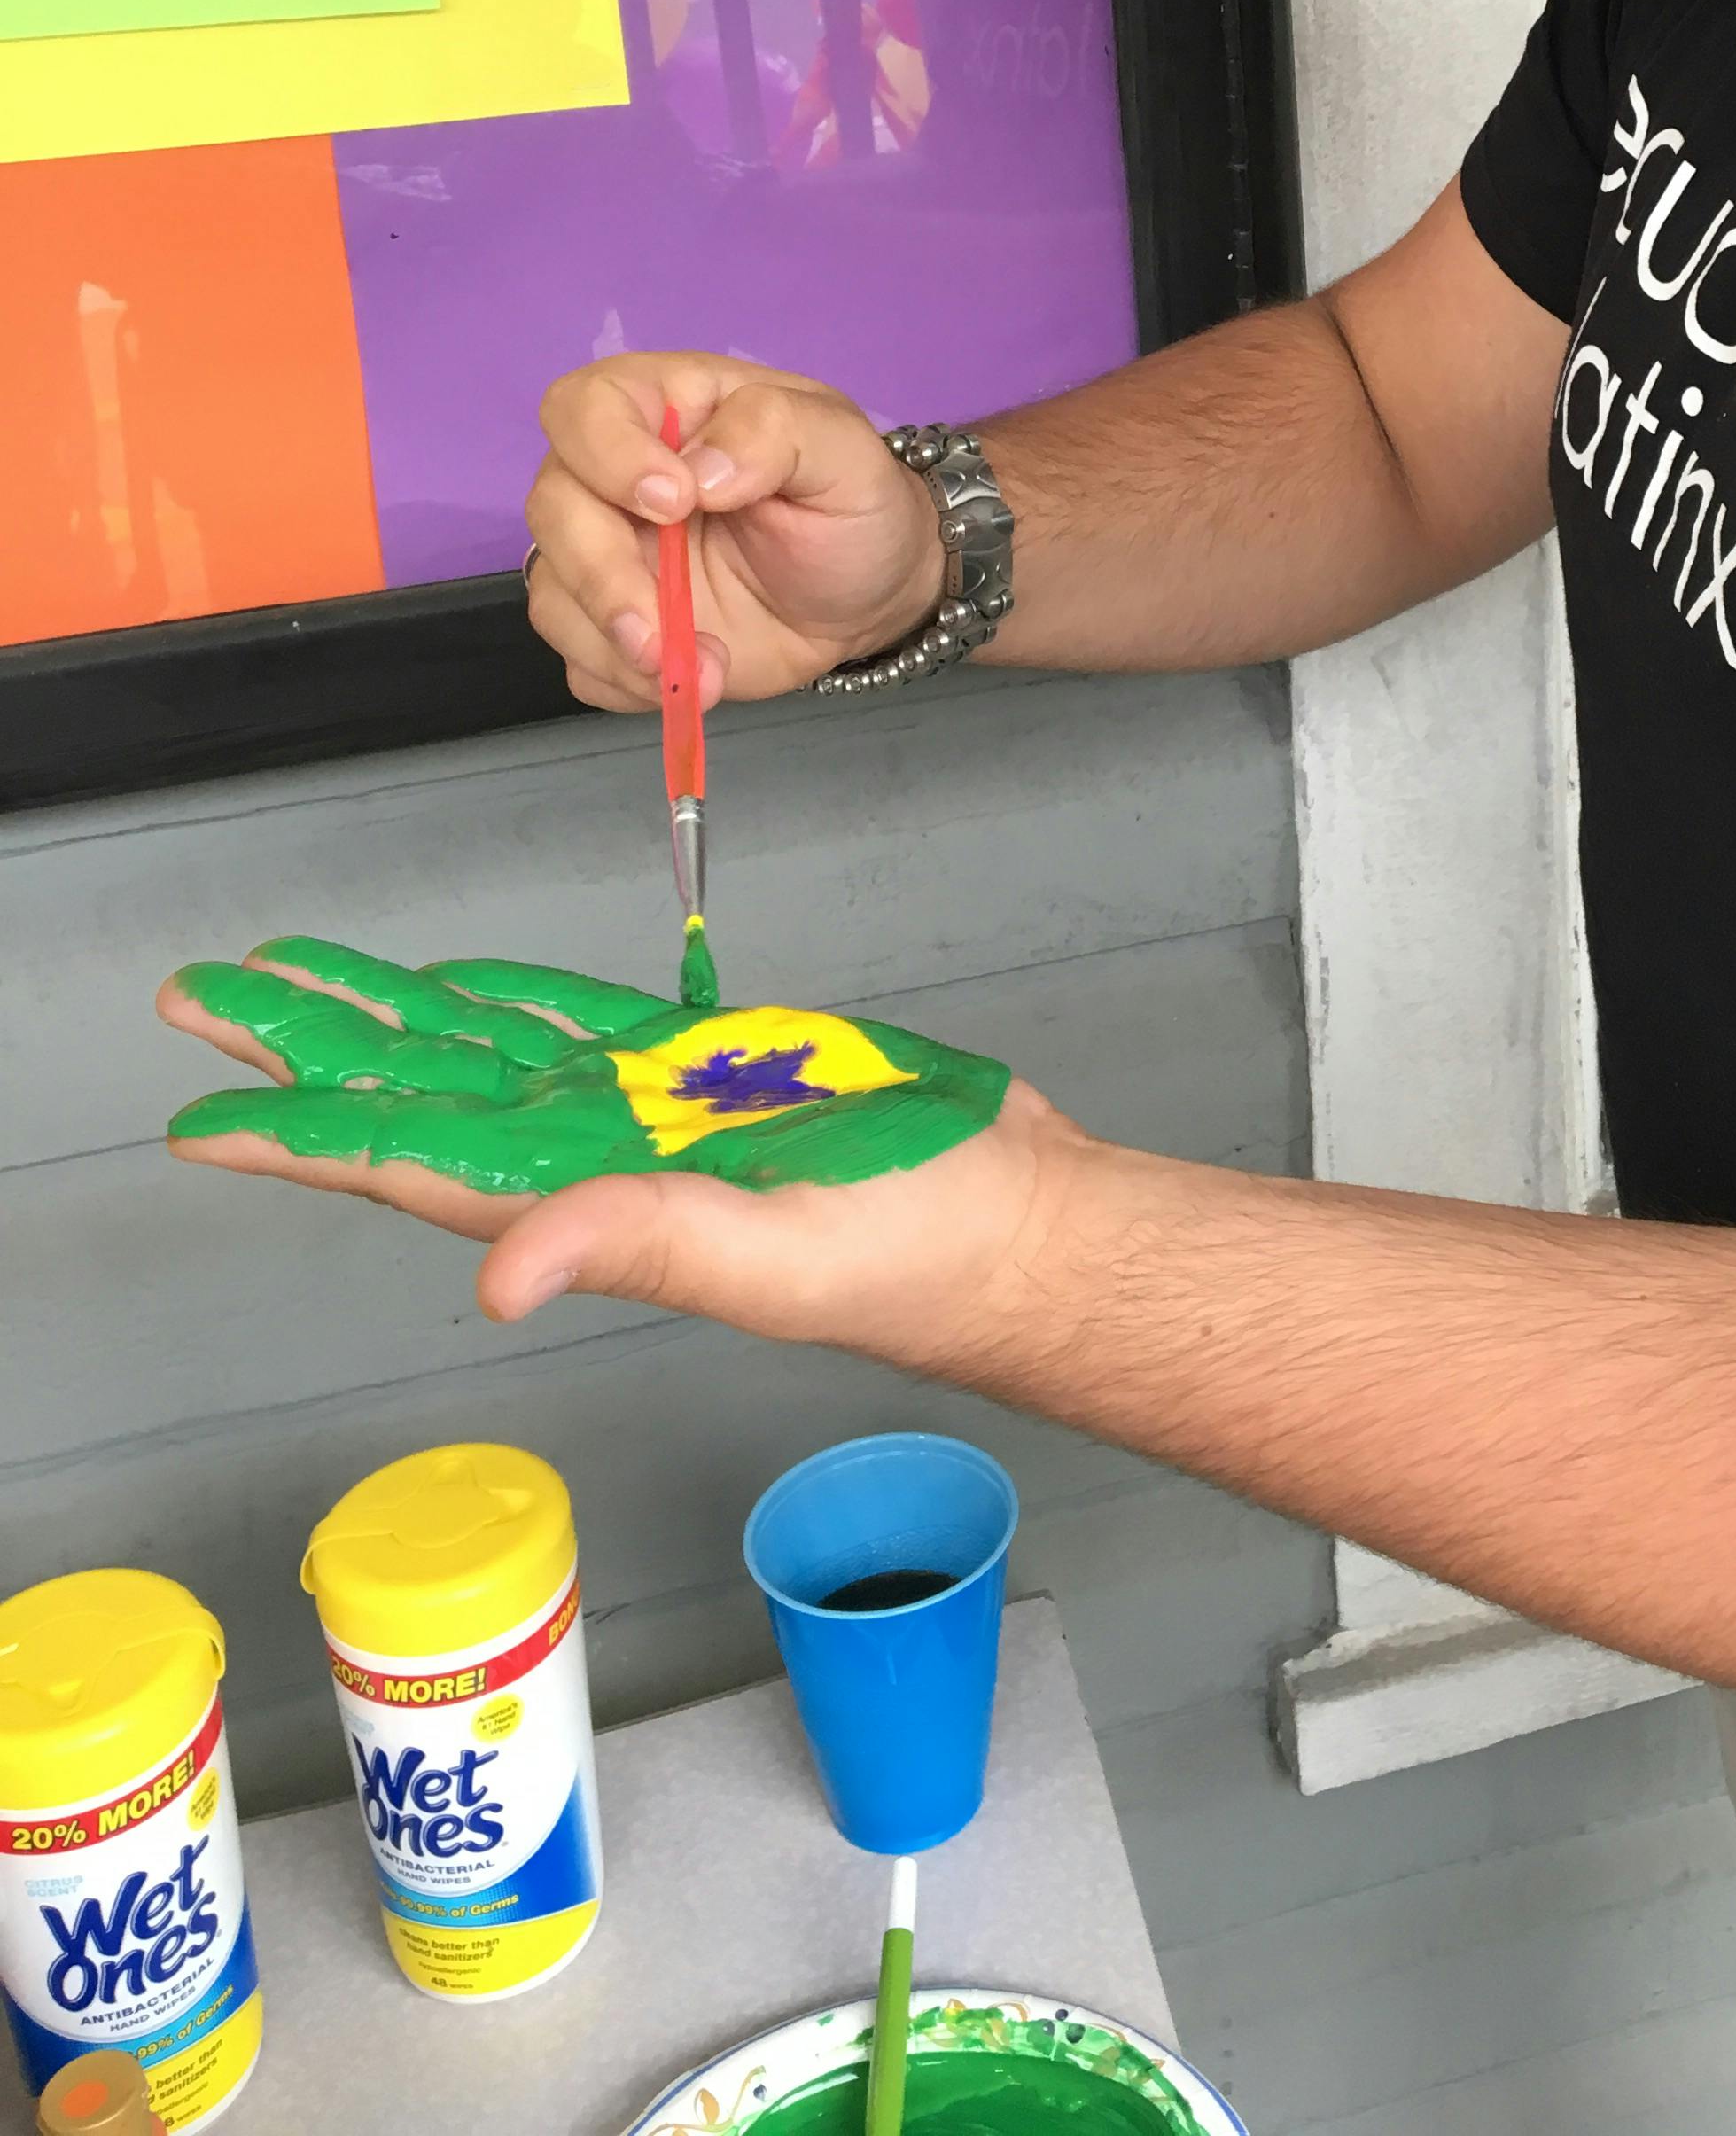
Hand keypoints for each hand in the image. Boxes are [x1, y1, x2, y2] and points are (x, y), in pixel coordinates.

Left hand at [160, 939, 1075, 1355]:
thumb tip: (500, 1273)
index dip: (304, 1142)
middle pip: (420, 1090)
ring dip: (382, 1014)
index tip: (203, 1120)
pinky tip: (455, 980)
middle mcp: (598, 1157)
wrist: (1021, 1221)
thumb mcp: (778, 1255)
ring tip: (287, 978)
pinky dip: (506, 995)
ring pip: (482, 1046)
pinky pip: (579, 1024)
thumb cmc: (921, 1258)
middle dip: (307, 1051)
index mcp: (591, 1204)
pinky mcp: (708, 1070)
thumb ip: (642, 1241)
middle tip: (199, 1004)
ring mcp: (647, 1110)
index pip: (414, 1164)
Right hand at [525, 354, 942, 708]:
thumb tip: (701, 472)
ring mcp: (609, 555)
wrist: (872, 593)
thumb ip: (775, 432)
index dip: (607, 454)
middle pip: (553, 506)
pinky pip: (581, 660)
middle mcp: (616, 478)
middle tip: (662, 628)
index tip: (674, 504)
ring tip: (706, 671)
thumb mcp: (843, 450)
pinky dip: (626, 684)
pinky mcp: (616, 628)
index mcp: (664, 409)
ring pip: (553, 593)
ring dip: (615, 645)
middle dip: (601, 574)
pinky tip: (693, 682)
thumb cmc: (852, 504)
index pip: (583, 407)